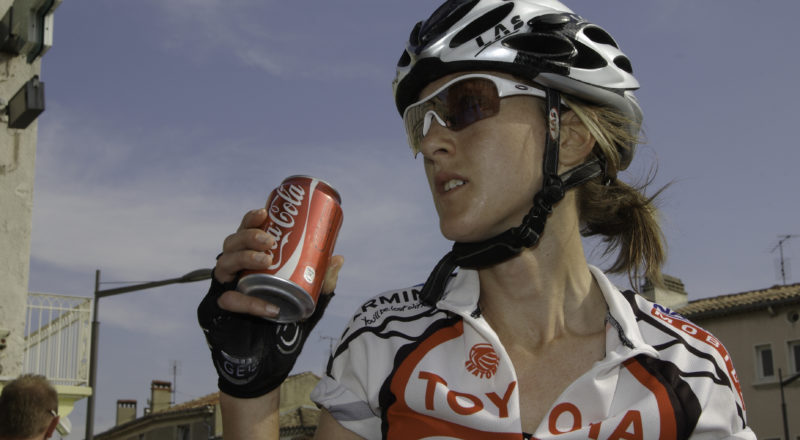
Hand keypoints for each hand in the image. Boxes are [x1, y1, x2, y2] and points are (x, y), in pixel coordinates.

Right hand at [197, 208, 343, 397]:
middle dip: (248, 236)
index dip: (250, 220)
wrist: (270, 362)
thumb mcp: (309, 301)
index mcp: (252, 262)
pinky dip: (249, 303)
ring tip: (265, 260)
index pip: (245, 233)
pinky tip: (270, 308)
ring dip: (243, 258)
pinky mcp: (218, 312)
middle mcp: (234, 272)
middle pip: (230, 243)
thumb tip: (338, 258)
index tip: (265, 213)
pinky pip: (228, 301)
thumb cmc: (285, 325)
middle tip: (270, 241)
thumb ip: (322, 282)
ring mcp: (223, 290)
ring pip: (223, 265)